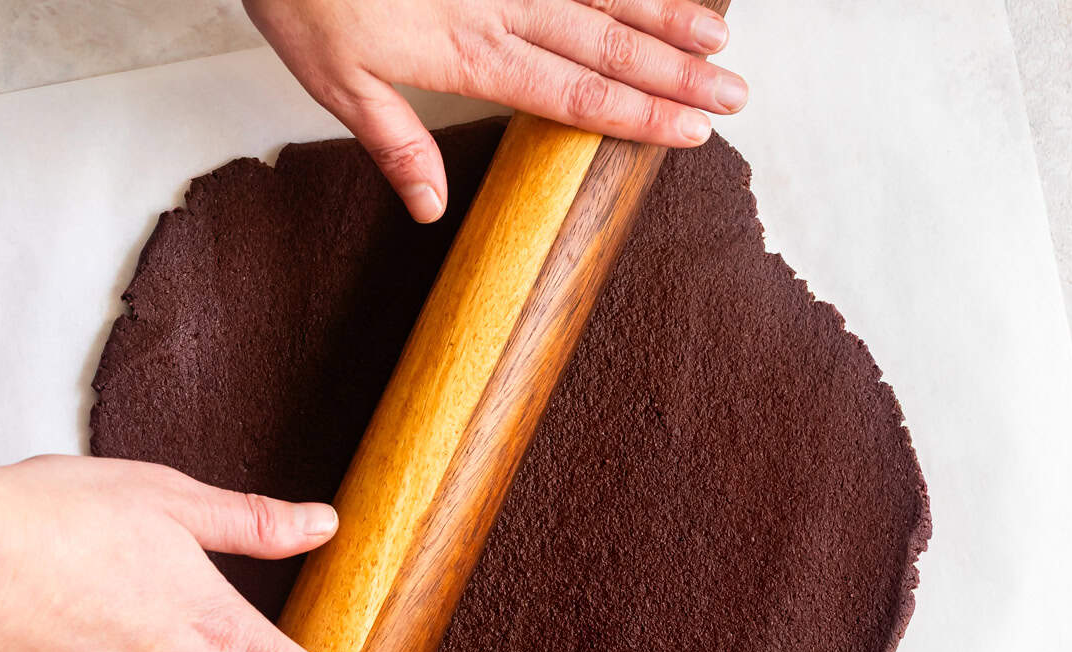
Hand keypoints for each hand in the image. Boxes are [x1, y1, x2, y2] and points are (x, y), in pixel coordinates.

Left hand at [246, 0, 745, 220]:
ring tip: (719, 38)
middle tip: (735, 95)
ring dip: (665, 14)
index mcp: (469, 55)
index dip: (638, 114)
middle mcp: (500, 5)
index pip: (573, 93)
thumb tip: (433, 211)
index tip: (691, 132)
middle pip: (605, 45)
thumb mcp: (336, 83)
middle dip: (675, 74)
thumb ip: (395, 144)